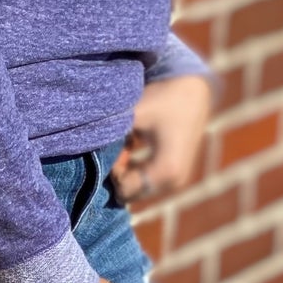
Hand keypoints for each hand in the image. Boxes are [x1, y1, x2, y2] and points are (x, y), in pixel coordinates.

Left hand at [109, 74, 210, 207]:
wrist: (193, 90)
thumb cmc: (162, 99)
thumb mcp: (133, 116)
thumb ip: (110, 138)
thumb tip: (89, 158)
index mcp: (166, 170)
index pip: (124, 189)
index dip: (112, 169)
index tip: (115, 146)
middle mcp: (173, 183)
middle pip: (130, 193)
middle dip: (118, 171)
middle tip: (118, 145)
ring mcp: (176, 182)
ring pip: (136, 188)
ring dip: (125, 169)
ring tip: (126, 143)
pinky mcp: (175, 176)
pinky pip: (144, 182)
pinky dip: (134, 168)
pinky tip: (132, 145)